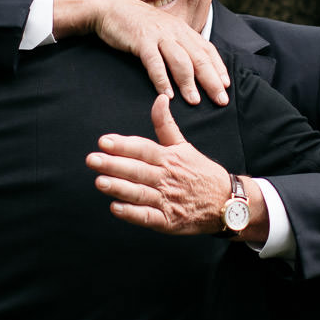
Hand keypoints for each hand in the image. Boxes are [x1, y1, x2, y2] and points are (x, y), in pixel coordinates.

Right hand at [60, 0, 229, 104]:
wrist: (109, 7)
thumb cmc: (135, 23)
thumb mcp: (161, 30)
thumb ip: (175, 44)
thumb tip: (189, 64)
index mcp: (181, 29)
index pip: (207, 49)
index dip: (218, 67)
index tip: (226, 85)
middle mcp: (174, 31)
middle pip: (199, 57)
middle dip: (212, 80)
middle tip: (221, 100)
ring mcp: (158, 35)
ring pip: (180, 61)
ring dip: (188, 82)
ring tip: (194, 101)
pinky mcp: (141, 40)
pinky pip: (154, 62)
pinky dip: (162, 79)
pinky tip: (167, 95)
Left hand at [89, 95, 249, 235]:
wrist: (226, 202)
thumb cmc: (200, 172)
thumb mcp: (184, 146)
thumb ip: (165, 124)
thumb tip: (159, 98)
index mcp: (169, 158)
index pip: (143, 149)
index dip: (124, 145)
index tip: (104, 141)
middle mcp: (167, 178)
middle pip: (138, 170)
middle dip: (114, 165)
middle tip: (92, 159)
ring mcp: (168, 201)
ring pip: (140, 193)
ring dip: (120, 188)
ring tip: (100, 181)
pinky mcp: (169, 221)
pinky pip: (149, 217)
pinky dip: (133, 214)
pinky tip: (116, 208)